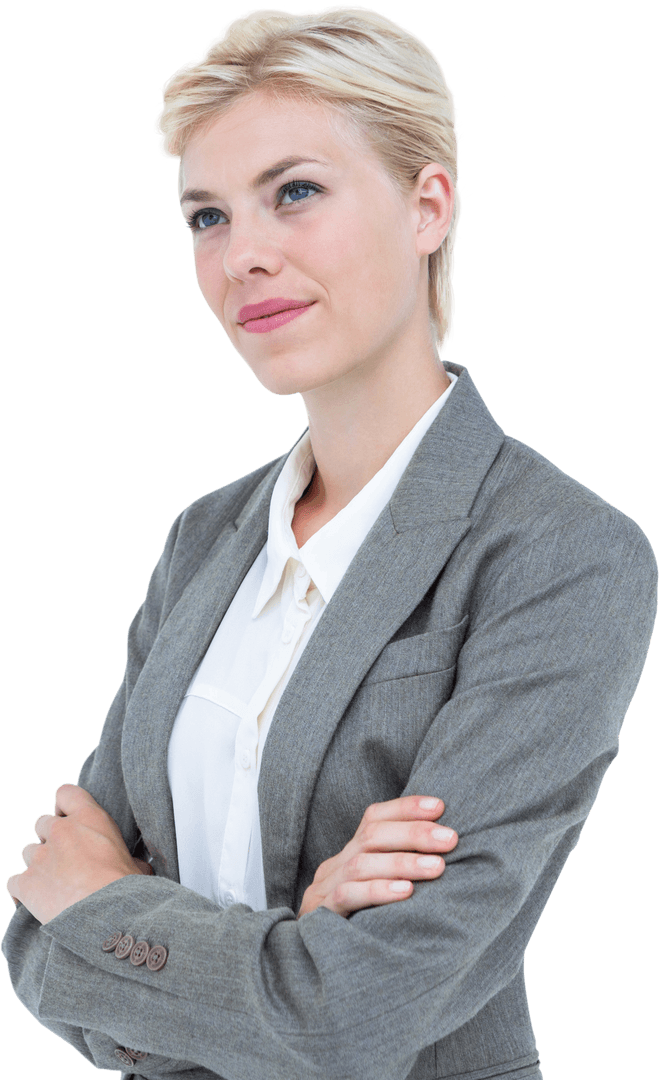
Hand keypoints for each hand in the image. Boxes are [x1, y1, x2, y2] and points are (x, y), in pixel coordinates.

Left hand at [6, 784, 146, 924]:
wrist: (106, 915)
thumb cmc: (126, 888)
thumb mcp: (135, 864)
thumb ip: (129, 858)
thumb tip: (137, 868)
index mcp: (89, 818)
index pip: (66, 793)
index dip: (65, 806)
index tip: (68, 818)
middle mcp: (60, 831)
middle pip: (42, 823)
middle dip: (50, 838)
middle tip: (65, 858)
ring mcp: (39, 856)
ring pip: (27, 852)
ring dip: (38, 864)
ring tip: (53, 884)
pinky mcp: (25, 883)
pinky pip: (14, 882)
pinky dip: (22, 890)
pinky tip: (35, 901)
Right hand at [296, 796, 457, 918]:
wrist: (310, 967)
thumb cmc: (361, 925)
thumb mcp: (378, 889)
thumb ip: (401, 871)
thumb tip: (448, 852)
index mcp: (351, 854)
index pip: (374, 817)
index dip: (406, 808)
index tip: (440, 807)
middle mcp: (336, 865)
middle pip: (372, 835)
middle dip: (414, 833)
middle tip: (450, 839)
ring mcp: (324, 889)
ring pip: (362, 863)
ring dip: (403, 862)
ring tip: (437, 867)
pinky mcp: (320, 915)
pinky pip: (347, 896)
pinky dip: (378, 890)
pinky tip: (406, 892)